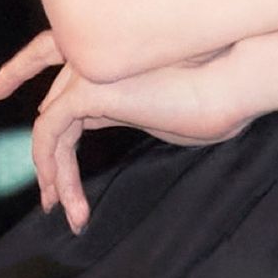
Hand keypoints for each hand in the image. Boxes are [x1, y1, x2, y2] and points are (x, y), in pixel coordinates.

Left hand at [0, 30, 258, 232]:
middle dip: (52, 161)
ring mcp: (88, 72)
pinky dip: (50, 165)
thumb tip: (99, 126)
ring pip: (52, 129)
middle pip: (58, 117)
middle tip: (54, 202)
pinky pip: (49, 131)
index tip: (63, 177)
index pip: (75, 106)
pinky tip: (62, 196)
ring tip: (67, 214)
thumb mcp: (160, 115)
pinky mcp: (85, 90)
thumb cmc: (211, 104)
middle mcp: (96, 64)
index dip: (64, 141)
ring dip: (55, 175)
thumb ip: (126, 115)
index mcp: (115, 68)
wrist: (228, 89)